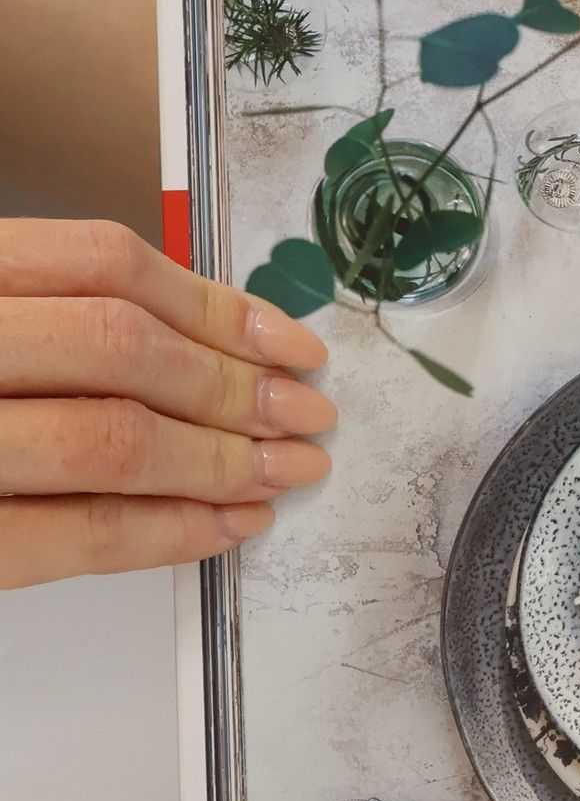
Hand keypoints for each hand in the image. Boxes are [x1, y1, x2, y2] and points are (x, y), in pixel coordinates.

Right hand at [0, 218, 333, 587]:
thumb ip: (48, 317)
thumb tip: (209, 339)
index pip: (102, 264)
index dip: (217, 303)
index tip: (290, 341)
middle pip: (122, 348)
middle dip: (238, 386)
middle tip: (309, 414)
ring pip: (109, 440)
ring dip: (222, 460)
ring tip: (287, 470)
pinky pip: (69, 536)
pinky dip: (168, 533)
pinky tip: (228, 525)